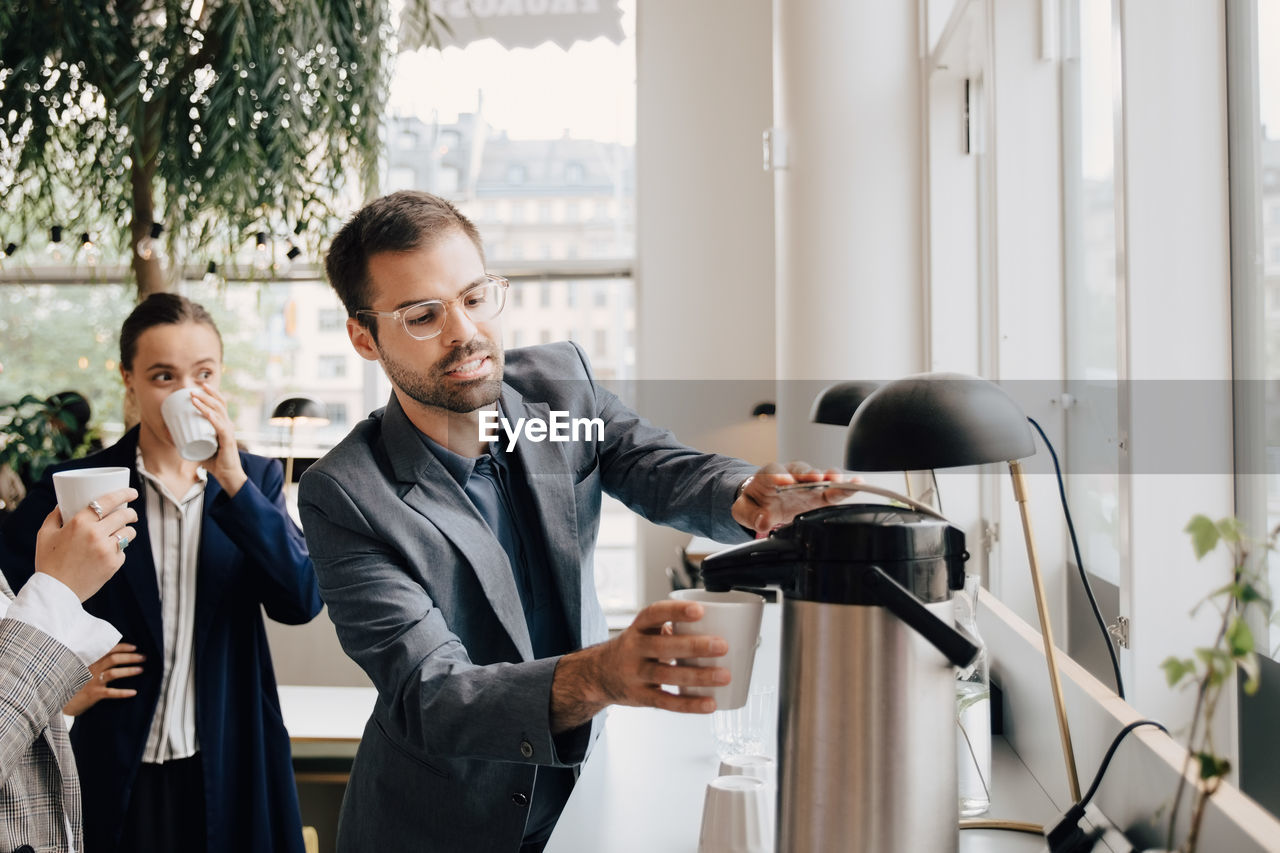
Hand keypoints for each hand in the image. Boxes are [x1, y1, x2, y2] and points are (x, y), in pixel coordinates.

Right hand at [34, 487, 137, 601]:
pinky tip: (110, 552)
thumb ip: (55, 516)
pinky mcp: (113, 564)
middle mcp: (96, 534)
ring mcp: (107, 550)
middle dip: (131, 513)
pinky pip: (123, 551)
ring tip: (123, 531)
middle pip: (124, 515)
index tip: (132, 492)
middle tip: (130, 514)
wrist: (55, 592)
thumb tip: (63, 502)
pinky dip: (118, 550)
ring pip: (129, 533)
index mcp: (79, 522)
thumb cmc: (48, 561)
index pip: (108, 501)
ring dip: (128, 530)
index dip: (124, 494)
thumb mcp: (45, 534)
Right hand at [62, 642, 143, 715]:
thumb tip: (115, 657)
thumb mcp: (83, 670)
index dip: (123, 647)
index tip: (135, 647)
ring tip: (141, 669)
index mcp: (90, 662)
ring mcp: (92, 682)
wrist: (60, 701)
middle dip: (131, 657)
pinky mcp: (94, 694)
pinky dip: (123, 692)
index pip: (108, 650)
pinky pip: (111, 693)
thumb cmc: (75, 684)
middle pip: (114, 659)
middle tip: (144, 657)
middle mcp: (91, 669)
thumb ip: (96, 663)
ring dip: (129, 670)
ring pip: (114, 673)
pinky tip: (133, 692)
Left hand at [190, 382, 246, 496]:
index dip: (212, 394)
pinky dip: (213, 418)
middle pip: (219, 404)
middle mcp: (228, 425)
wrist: (228, 475)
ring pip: (218, 412)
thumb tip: (171, 435)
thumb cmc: (215, 462)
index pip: (220, 405)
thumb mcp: (200, 448)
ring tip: (194, 397)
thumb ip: (190, 441)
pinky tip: (206, 413)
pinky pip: (220, 426)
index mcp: (223, 424)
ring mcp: (228, 432)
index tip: (201, 386)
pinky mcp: (228, 440)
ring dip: (205, 403)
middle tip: (193, 389)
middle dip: (206, 394)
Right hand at [550, 599, 727, 731]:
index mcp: (638, 628)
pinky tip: (710, 704)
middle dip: (694, 646)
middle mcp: (634, 649)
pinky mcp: (640, 697)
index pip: (654, 614)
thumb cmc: (634, 649)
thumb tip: (719, 625)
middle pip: (663, 646)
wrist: (598, 675)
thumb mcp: (645, 632)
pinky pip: (666, 702)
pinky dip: (689, 704)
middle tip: (722, 646)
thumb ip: (673, 629)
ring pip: (667, 675)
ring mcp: (635, 674)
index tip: (700, 610)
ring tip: (724, 676)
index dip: (675, 611)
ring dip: (698, 676)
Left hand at [731, 461, 852, 536]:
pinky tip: (857, 485)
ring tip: (840, 483)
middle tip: (816, 478)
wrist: (763, 501)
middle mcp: (791, 475)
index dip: (778, 475)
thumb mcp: (744, 509)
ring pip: (820, 477)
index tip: (784, 481)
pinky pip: (833, 490)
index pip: (773, 471)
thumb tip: (762, 521)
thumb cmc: (755, 502)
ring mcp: (807, 484)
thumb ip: (750, 515)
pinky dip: (845, 487)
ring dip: (830, 479)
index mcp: (768, 476)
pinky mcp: (820, 494)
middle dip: (809, 474)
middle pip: (801, 470)